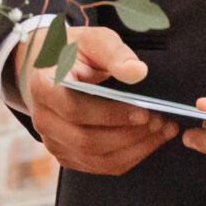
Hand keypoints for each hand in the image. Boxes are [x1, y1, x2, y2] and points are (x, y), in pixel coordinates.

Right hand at [20, 24, 174, 176]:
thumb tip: (138, 71)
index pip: (74, 110)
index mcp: (45, 87)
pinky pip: (99, 165)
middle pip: (86, 141)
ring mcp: (53, 141)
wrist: (47, 68)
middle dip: (129, 135)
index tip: (144, 111)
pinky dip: (128, 157)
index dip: (110, 115)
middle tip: (160, 121)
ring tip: (162, 131)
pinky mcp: (66, 154)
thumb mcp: (91, 39)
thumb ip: (114, 52)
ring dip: (134, 149)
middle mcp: (44, 119)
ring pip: (96, 158)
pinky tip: (149, 141)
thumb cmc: (71, 51)